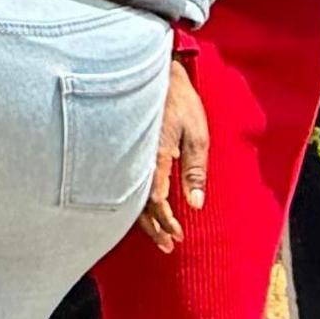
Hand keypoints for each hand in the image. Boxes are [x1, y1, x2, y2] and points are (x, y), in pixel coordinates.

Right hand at [142, 59, 208, 251]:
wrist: (152, 72)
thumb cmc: (179, 101)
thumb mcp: (197, 134)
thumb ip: (195, 170)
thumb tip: (196, 204)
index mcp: (155, 154)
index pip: (156, 199)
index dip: (166, 220)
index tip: (179, 235)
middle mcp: (135, 159)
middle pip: (138, 204)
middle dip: (154, 228)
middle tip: (169, 245)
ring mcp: (124, 155)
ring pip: (127, 196)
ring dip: (142, 220)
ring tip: (158, 237)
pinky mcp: (121, 152)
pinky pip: (123, 183)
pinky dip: (132, 203)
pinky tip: (140, 213)